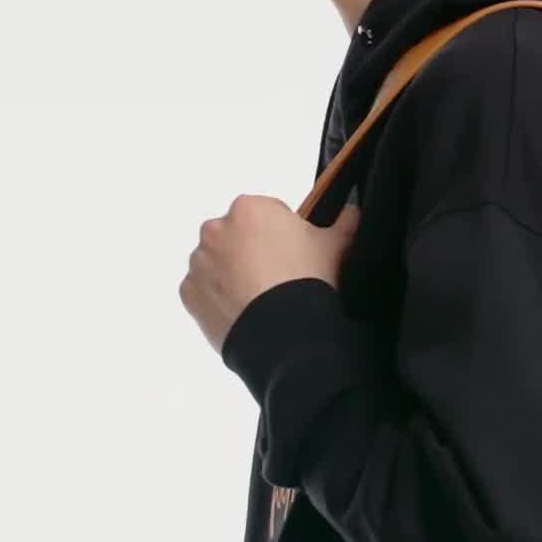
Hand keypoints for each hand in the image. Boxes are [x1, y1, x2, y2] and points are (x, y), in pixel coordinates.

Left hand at [179, 193, 361, 355]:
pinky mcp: (189, 293)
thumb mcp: (336, 246)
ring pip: (217, 263)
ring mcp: (199, 262)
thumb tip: (352, 211)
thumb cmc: (309, 280)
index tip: (294, 257)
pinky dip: (218, 298)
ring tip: (261, 299)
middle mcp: (215, 229)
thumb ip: (345, 221)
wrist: (285, 333)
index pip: (266, 214)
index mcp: (249, 209)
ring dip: (232, 274)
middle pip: (236, 236)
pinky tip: (244, 311)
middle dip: (252, 252)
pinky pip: (204, 291)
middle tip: (278, 279)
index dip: (283, 235)